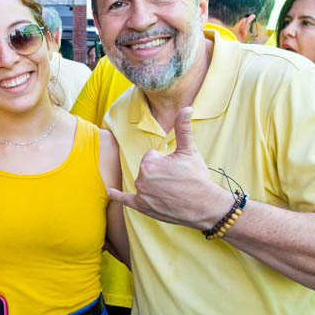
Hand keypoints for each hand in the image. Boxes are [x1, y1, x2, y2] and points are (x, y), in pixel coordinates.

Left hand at [108, 107, 230, 228]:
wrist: (204, 206)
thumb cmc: (197, 178)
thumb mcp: (189, 151)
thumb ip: (183, 128)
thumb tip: (186, 108)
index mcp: (149, 162)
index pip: (152, 156)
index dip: (166, 162)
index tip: (177, 169)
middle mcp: (141, 178)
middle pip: (147, 169)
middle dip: (160, 173)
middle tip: (177, 181)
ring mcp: (141, 194)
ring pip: (144, 182)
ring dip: (154, 184)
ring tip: (172, 191)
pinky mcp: (143, 207)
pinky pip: (126, 200)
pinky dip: (118, 196)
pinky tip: (111, 192)